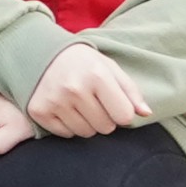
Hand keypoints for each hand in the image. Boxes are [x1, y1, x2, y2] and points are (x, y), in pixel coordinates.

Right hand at [23, 36, 147, 136]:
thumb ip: (130, 91)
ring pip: (86, 133)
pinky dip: (68, 125)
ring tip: (79, 105)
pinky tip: (64, 108)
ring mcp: (55, 101)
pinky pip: (66, 134)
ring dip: (87, 123)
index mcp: (97, 76)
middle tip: (93, 102)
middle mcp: (74, 89)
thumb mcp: (109, 68)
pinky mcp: (39, 111)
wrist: (40, 52)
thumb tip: (146, 113)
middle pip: (105, 127)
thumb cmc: (81, 62)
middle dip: (104, 118)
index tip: (113, 103)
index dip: (121, 112)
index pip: (124, 116)